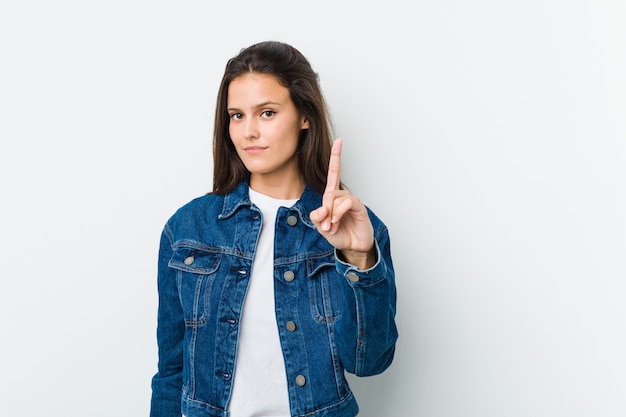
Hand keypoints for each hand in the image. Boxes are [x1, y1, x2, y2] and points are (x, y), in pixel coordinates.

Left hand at [310, 138, 375, 268]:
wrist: (353, 247)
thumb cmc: (339, 235)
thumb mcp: (321, 227)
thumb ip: (317, 217)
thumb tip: (320, 209)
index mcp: (333, 197)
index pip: (334, 173)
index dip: (336, 157)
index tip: (340, 140)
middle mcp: (343, 196)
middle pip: (329, 192)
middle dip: (325, 209)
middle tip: (326, 224)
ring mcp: (351, 201)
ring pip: (336, 199)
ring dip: (331, 215)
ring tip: (333, 226)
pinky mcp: (359, 207)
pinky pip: (346, 203)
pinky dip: (338, 213)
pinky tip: (337, 222)